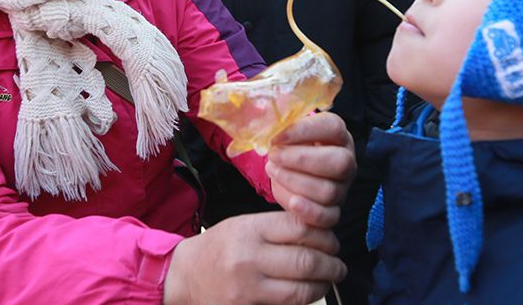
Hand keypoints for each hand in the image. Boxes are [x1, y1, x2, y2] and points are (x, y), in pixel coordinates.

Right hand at [162, 211, 345, 304]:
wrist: (184, 277)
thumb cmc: (219, 248)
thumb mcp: (243, 225)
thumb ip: (278, 228)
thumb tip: (322, 233)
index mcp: (249, 229)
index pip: (300, 227)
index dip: (325, 235)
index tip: (331, 240)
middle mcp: (248, 257)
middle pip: (306, 260)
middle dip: (332, 264)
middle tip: (338, 265)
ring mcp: (247, 287)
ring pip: (301, 290)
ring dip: (323, 286)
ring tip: (328, 280)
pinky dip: (304, 301)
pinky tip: (309, 294)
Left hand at [267, 112, 355, 228]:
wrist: (289, 174)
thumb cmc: (291, 148)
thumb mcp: (289, 132)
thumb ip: (283, 124)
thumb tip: (269, 121)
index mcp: (338, 136)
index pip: (333, 127)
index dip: (305, 130)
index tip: (278, 136)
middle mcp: (346, 162)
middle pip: (339, 162)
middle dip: (301, 159)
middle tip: (274, 155)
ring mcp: (341, 189)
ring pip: (328, 190)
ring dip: (295, 181)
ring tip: (273, 171)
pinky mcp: (332, 212)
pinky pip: (328, 217)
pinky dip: (310, 211)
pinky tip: (292, 203)